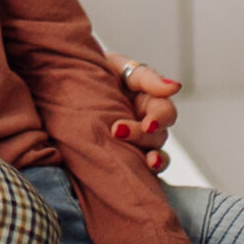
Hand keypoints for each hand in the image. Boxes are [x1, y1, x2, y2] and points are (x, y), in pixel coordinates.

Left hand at [103, 55, 181, 173]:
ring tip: (146, 163)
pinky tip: (136, 176)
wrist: (68, 80)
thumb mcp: (120, 67)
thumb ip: (147, 78)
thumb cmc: (98, 70)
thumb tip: (175, 87)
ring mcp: (136, 142)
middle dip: (141, 136)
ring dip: (153, 160)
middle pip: (158, 136)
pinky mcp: (124, 155)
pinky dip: (143, 174)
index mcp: (149, 101)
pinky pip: (140, 170)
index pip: (165, 112)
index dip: (160, 119)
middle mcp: (146, 124)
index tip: (147, 123)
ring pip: (154, 155)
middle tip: (117, 131)